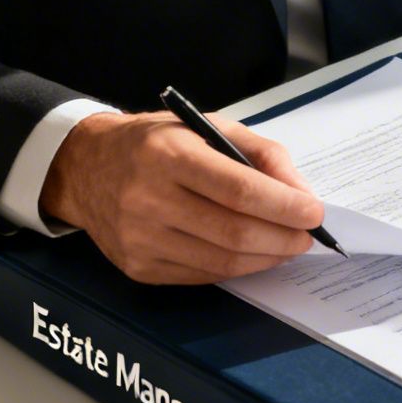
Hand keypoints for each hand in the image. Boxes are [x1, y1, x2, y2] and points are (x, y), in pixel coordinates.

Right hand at [39, 110, 321, 283]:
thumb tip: (301, 194)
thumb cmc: (156, 143)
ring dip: (266, 259)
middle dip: (283, 238)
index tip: (315, 213)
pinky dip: (236, 268)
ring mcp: (140, 239)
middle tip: (307, 236)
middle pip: (234, 233)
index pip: (239, 190)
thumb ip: (261, 155)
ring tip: (286, 246)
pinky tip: (251, 254)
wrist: (86, 168)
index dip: (285, 207)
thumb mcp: (208, 126)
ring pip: (221, 262)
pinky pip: (202, 275)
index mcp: (168, 155)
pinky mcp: (138, 267)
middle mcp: (148, 199)